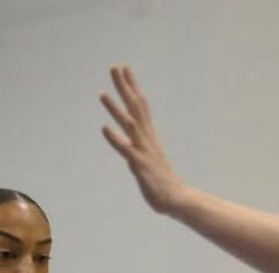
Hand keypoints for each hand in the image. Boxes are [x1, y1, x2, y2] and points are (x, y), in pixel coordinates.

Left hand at [100, 65, 188, 214]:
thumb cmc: (161, 182)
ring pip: (128, 124)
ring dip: (115, 109)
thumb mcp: (149, 159)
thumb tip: (134, 144)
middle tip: (114, 67)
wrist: (176, 199)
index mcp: (148, 135)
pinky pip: (125, 149)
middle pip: (134, 107)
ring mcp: (143, 150)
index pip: (139, 105)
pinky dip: (115, 138)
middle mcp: (146, 138)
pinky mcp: (140, 165)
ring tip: (102, 94)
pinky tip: (104, 128)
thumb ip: (140, 148)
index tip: (124, 69)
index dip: (132, 86)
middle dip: (124, 87)